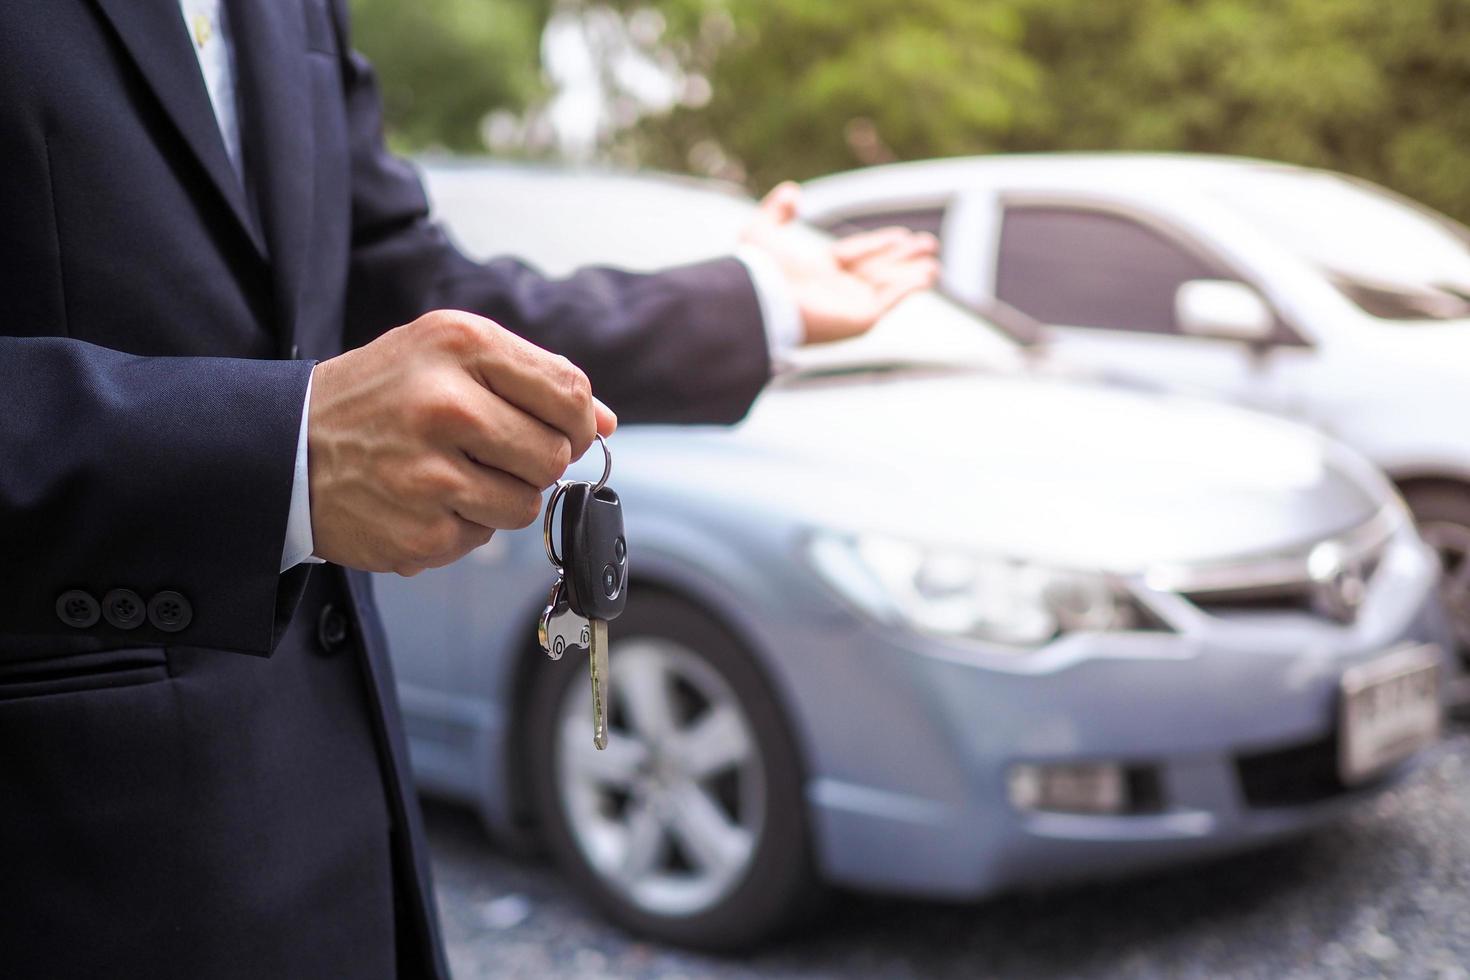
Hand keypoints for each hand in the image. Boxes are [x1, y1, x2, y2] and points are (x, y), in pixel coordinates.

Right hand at [308, 310, 616, 574]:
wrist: (285, 447)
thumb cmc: (379, 395)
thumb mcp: (446, 354)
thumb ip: (531, 378)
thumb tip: (606, 421)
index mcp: (460, 346)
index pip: (569, 391)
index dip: (579, 420)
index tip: (563, 428)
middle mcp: (445, 405)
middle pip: (555, 454)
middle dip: (539, 460)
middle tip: (499, 452)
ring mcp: (431, 475)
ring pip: (526, 504)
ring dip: (503, 496)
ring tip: (455, 473)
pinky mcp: (420, 532)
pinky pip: (483, 538)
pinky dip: (464, 525)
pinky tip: (425, 499)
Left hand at [739, 181, 939, 344]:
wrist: (764, 298)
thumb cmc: (761, 268)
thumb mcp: (762, 229)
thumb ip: (776, 210)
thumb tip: (790, 190)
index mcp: (818, 272)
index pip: (857, 254)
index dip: (880, 244)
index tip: (902, 235)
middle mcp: (836, 290)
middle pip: (878, 270)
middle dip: (904, 258)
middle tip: (929, 245)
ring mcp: (850, 306)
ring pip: (889, 286)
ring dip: (913, 275)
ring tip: (935, 267)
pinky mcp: (861, 318)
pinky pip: (892, 299)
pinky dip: (911, 287)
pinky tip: (928, 276)